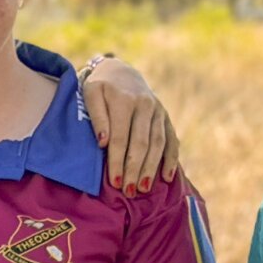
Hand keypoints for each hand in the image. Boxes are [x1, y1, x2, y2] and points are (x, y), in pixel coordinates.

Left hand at [85, 57, 182, 191]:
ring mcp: (159, 111)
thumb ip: (96, 116)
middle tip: (130, 191)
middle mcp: (146, 105)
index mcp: (125, 100)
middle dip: (136, 169)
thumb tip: (103, 141)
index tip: (115, 182)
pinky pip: (171, 140)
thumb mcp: (90, 94)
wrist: (120, 71)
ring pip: (158, 144)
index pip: (121, 137)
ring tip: (144, 189)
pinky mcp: (166, 117)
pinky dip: (171, 158)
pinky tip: (168, 177)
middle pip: (142, 143)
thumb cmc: (100, 88)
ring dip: (152, 168)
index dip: (118, 161)